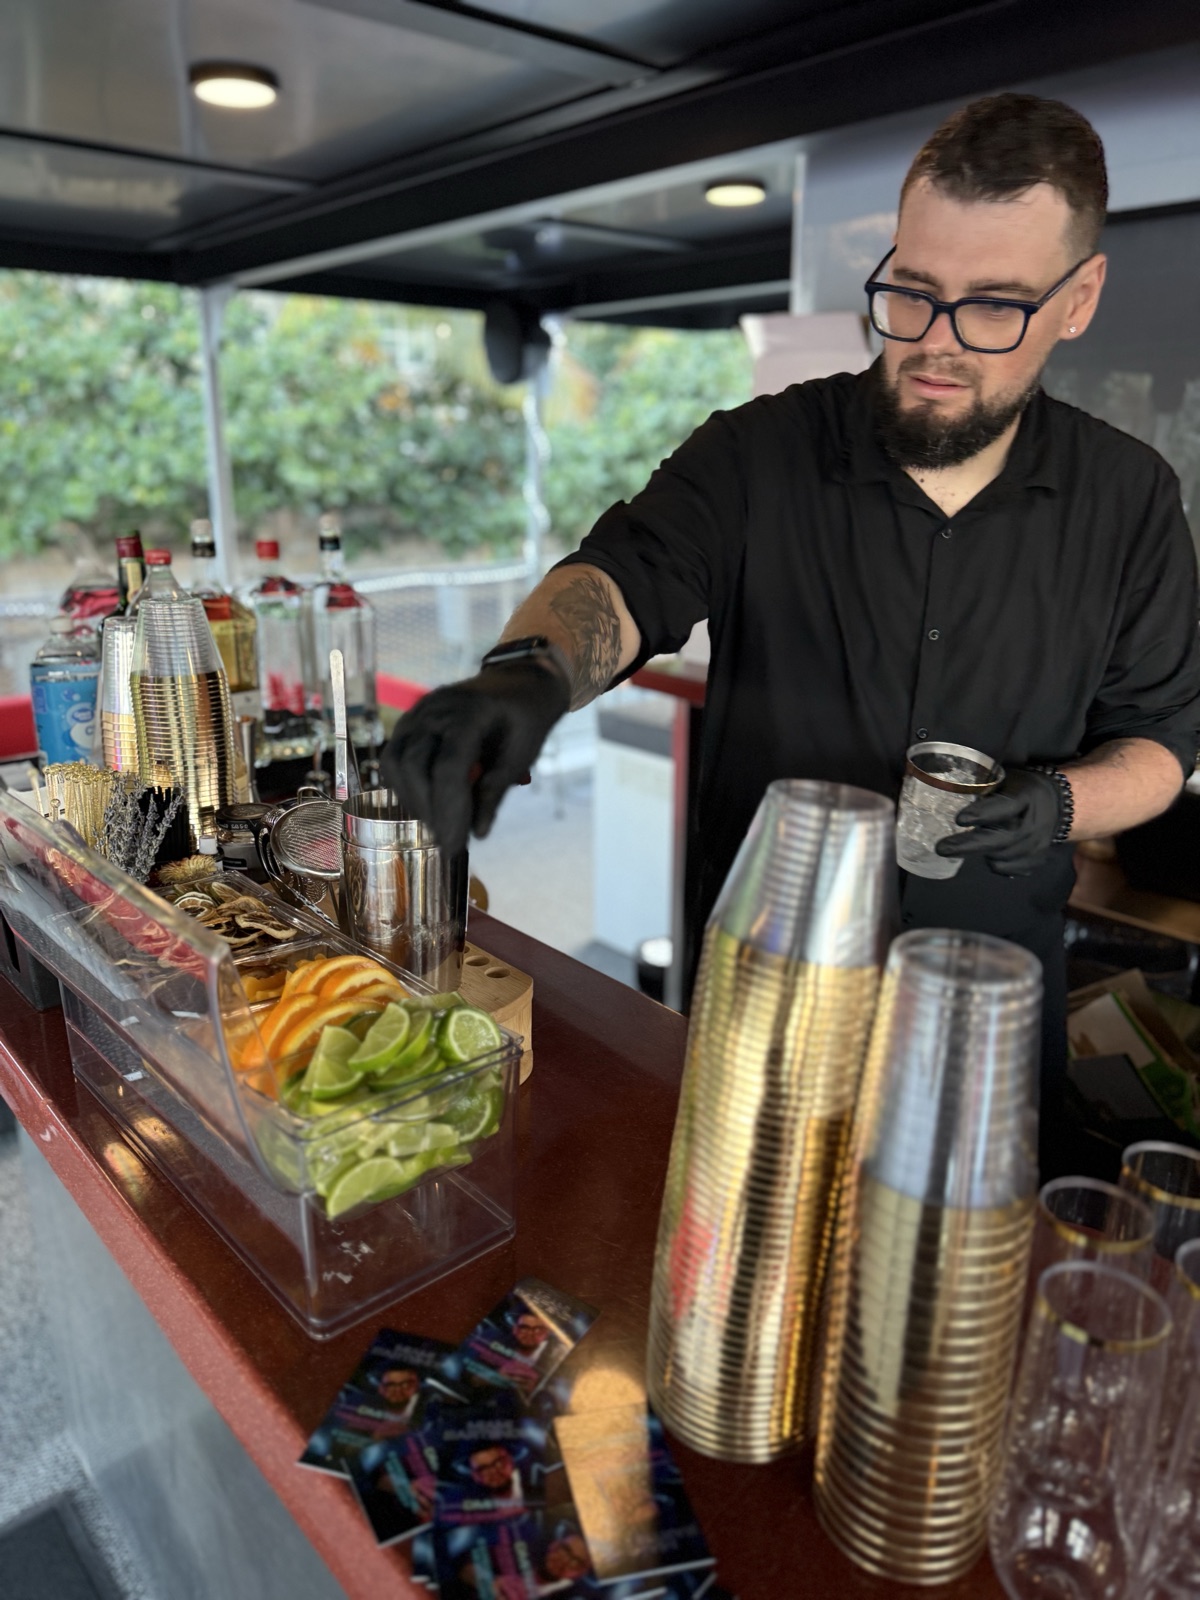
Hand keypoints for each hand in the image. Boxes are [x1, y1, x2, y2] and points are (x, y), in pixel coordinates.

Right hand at [380, 660, 569, 856]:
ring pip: (396, 763)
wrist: (519, 681)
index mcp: (470, 711)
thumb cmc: (525, 718)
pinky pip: (395, 757)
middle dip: (429, 811)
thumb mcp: (522, 755)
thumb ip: (495, 791)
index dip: (449, 810)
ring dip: (414, 800)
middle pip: (415, 766)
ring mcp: (418, 712)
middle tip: (449, 841)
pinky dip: (406, 785)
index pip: (448, 767)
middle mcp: (436, 708)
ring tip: (439, 824)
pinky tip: (429, 803)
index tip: (455, 845)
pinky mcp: (410, 721)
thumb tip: (477, 833)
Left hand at [935, 768, 1063, 876]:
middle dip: (968, 845)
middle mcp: (1034, 824)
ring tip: (972, 841)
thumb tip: (951, 791)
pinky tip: (992, 851)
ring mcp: (1037, 846)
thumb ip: (986, 787)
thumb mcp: (1008, 779)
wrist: (1061, 806)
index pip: (1005, 807)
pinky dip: (995, 862)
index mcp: (1027, 797)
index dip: (982, 814)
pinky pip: (1008, 869)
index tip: (959, 820)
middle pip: (1000, 840)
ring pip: (1000, 857)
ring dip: (981, 851)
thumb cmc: (1023, 789)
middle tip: (941, 848)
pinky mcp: (1036, 861)